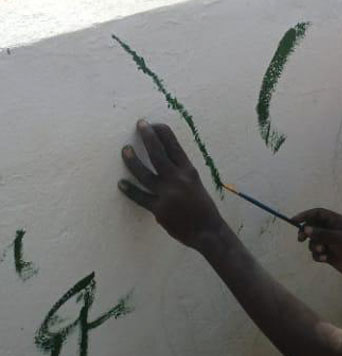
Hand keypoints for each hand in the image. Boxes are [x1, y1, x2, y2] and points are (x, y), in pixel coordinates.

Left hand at [119, 120, 226, 250]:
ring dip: (133, 160)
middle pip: (158, 154)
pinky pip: (140, 197)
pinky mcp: (159, 209)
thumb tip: (165, 160)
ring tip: (125, 150)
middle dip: (148, 137)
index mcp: (189, 171)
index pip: (175, 146)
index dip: (163, 133)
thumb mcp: (196, 183)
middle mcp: (178, 179)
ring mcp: (167, 194)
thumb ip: (181, 172)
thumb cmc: (203, 206)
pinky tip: (121, 183)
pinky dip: (130, 190)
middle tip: (140, 124)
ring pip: (145, 173)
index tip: (154, 124)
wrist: (207, 230)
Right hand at [292, 209, 341, 277]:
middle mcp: (331, 229)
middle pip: (312, 227)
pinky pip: (316, 252)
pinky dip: (318, 255)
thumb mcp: (336, 237)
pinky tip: (325, 259)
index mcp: (336, 221)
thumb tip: (305, 229)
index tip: (294, 220)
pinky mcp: (328, 253)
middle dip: (305, 233)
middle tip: (300, 239)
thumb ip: (320, 233)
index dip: (305, 215)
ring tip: (323, 250)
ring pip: (313, 241)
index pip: (318, 213)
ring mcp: (329, 242)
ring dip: (314, 246)